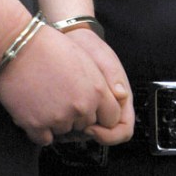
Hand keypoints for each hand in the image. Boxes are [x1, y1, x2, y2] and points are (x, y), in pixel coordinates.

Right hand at [0, 22, 128, 145]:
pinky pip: (44, 139)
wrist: (15, 43)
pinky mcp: (36, 124)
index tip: (85, 105)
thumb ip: (96, 86)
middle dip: (74, 115)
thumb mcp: (83, 60)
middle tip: (57, 95)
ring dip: (54, 121)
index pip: (112, 119)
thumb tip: (98, 107)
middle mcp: (81, 107)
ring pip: (63, 132)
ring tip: (41, 98)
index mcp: (96, 90)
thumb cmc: (47, 45)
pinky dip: (38, 129)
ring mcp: (58, 117)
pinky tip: (33, 110)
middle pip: (85, 126)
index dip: (99, 113)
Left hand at [62, 26, 133, 145]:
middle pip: (103, 136)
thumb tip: (121, 95)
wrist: (70, 39)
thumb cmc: (90, 47)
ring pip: (86, 133)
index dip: (109, 135)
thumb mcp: (103, 59)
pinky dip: (63, 125)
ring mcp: (91, 110)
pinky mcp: (76, 109)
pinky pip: (72, 125)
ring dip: (72, 132)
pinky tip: (52, 118)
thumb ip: (113, 76)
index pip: (123, 130)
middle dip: (85, 135)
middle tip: (67, 128)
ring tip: (57, 123)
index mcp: (121, 101)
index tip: (89, 129)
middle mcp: (107, 109)